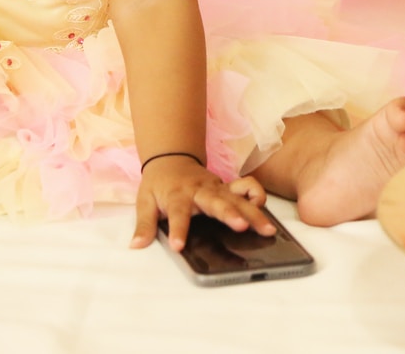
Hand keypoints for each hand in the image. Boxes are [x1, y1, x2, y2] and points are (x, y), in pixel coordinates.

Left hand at [130, 155, 274, 250]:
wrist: (171, 158)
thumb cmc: (158, 184)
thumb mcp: (144, 202)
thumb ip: (143, 225)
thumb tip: (136, 246)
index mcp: (177, 195)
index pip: (177, 213)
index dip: (178, 229)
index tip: (179, 246)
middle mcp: (200, 190)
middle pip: (216, 202)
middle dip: (230, 214)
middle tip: (242, 227)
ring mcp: (217, 187)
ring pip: (238, 198)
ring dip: (254, 212)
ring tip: (268, 230)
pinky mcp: (227, 187)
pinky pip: (247, 187)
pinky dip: (257, 195)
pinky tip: (265, 210)